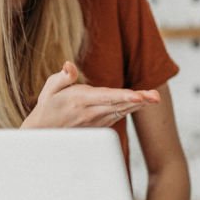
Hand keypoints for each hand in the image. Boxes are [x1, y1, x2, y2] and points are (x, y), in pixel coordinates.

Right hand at [21, 61, 159, 127]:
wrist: (44, 134)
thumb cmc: (47, 108)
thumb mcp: (50, 89)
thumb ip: (62, 77)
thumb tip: (68, 65)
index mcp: (80, 100)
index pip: (106, 97)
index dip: (123, 96)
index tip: (139, 96)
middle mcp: (91, 112)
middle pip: (119, 105)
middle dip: (138, 100)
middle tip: (155, 96)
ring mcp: (97, 120)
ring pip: (122, 111)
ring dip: (139, 105)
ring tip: (154, 98)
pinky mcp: (100, 125)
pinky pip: (119, 115)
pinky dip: (131, 109)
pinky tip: (144, 102)